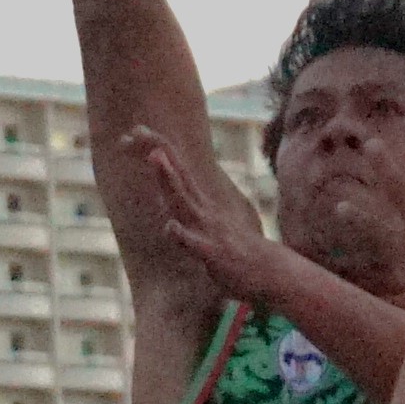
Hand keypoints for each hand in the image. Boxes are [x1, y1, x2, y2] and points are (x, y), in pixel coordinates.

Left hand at [119, 125, 283, 301]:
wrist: (271, 273)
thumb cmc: (238, 254)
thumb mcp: (211, 229)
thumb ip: (194, 219)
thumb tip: (169, 217)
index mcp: (201, 204)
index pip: (177, 169)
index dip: (156, 149)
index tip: (133, 133)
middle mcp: (204, 210)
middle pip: (178, 175)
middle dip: (158, 152)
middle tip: (137, 130)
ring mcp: (209, 230)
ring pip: (184, 201)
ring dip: (169, 180)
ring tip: (154, 157)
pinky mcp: (214, 254)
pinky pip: (195, 244)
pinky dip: (182, 235)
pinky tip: (171, 227)